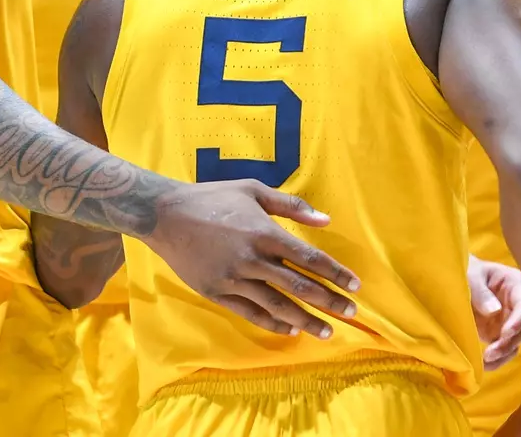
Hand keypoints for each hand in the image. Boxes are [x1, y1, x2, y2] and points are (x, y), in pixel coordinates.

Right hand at [143, 179, 360, 338]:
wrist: (166, 215)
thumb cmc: (213, 198)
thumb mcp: (253, 190)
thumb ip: (291, 206)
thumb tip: (326, 219)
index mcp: (264, 233)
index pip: (308, 258)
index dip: (334, 273)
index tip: (354, 286)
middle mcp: (252, 259)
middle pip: (298, 287)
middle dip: (328, 301)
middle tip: (351, 313)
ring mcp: (233, 279)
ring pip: (276, 306)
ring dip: (305, 320)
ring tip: (326, 331)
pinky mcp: (216, 293)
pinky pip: (250, 313)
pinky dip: (272, 323)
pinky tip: (290, 330)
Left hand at [468, 254, 520, 369]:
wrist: (455, 276)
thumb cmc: (467, 269)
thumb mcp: (472, 275)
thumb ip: (481, 292)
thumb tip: (494, 311)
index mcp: (515, 286)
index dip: (517, 321)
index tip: (505, 333)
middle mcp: (516, 306)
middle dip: (508, 343)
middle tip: (491, 352)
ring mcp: (508, 321)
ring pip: (514, 343)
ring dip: (503, 354)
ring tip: (486, 361)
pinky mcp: (497, 333)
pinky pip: (502, 349)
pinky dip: (495, 359)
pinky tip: (483, 365)